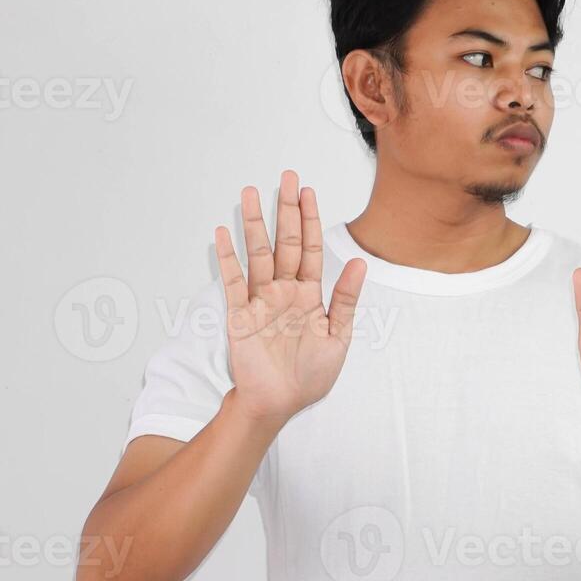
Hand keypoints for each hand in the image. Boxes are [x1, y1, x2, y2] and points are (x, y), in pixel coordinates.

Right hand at [214, 170, 366, 424]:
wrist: (280, 404)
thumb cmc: (308, 376)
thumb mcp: (337, 337)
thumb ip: (345, 299)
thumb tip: (358, 262)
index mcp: (309, 296)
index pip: (310, 249)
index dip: (310, 220)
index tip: (309, 192)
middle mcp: (284, 292)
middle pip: (285, 242)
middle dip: (286, 209)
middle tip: (286, 177)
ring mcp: (260, 301)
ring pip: (258, 254)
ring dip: (255, 224)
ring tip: (251, 192)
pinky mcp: (240, 315)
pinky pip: (233, 281)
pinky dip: (227, 258)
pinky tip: (222, 233)